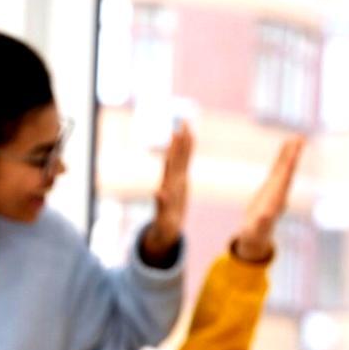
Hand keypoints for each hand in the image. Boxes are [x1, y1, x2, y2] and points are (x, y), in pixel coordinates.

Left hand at [141, 123, 192, 259]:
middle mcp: (172, 178)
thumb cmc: (165, 223)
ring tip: (187, 126)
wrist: (167, 227)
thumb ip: (161, 204)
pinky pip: (186, 162)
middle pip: (177, 155)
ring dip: (184, 142)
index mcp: (169, 184)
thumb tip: (158, 192)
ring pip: (182, 156)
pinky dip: (189, 150)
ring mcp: (177, 178)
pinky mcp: (182, 180)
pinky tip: (190, 138)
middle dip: (180, 139)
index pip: (172, 163)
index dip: (175, 149)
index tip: (177, 135)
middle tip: (184, 122)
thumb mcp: (163, 215)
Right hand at [234, 135, 304, 262]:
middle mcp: (281, 192)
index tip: (294, 155)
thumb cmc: (255, 233)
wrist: (256, 235)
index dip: (288, 167)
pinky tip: (287, 146)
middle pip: (288, 171)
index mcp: (278, 199)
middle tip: (300, 139)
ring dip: (290, 153)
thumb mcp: (256, 229)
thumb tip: (265, 216)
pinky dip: (282, 157)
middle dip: (293, 155)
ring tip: (297, 138)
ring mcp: (277, 187)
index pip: (284, 180)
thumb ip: (261, 222)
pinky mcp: (272, 185)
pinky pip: (278, 168)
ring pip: (285, 167)